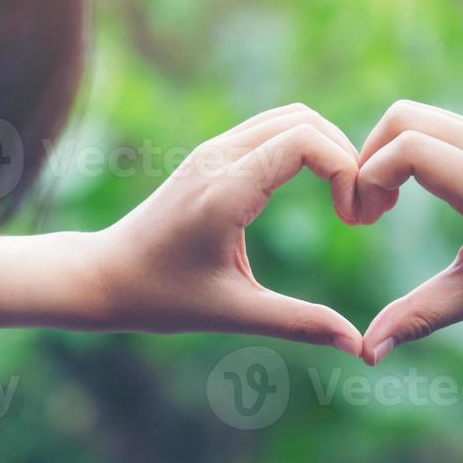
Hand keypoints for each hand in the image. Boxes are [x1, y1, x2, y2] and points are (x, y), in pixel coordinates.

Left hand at [93, 104, 363, 355]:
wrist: (103, 275)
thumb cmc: (161, 298)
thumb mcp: (234, 313)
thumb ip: (299, 323)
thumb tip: (357, 345)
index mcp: (226, 190)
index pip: (306, 142)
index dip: (346, 171)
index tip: (353, 220)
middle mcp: (219, 157)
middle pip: (306, 121)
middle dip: (346, 157)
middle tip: (359, 211)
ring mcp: (213, 150)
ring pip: (291, 118)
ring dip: (328, 149)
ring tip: (344, 200)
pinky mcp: (212, 155)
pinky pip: (272, 130)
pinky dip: (306, 148)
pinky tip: (317, 191)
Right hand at [354, 101, 462, 364]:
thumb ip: (422, 315)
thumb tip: (368, 352)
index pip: (407, 149)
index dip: (369, 178)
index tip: (363, 221)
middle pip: (402, 118)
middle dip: (369, 158)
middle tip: (368, 211)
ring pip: (419, 117)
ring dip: (389, 154)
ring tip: (386, 206)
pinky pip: (439, 126)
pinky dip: (412, 150)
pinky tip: (414, 195)